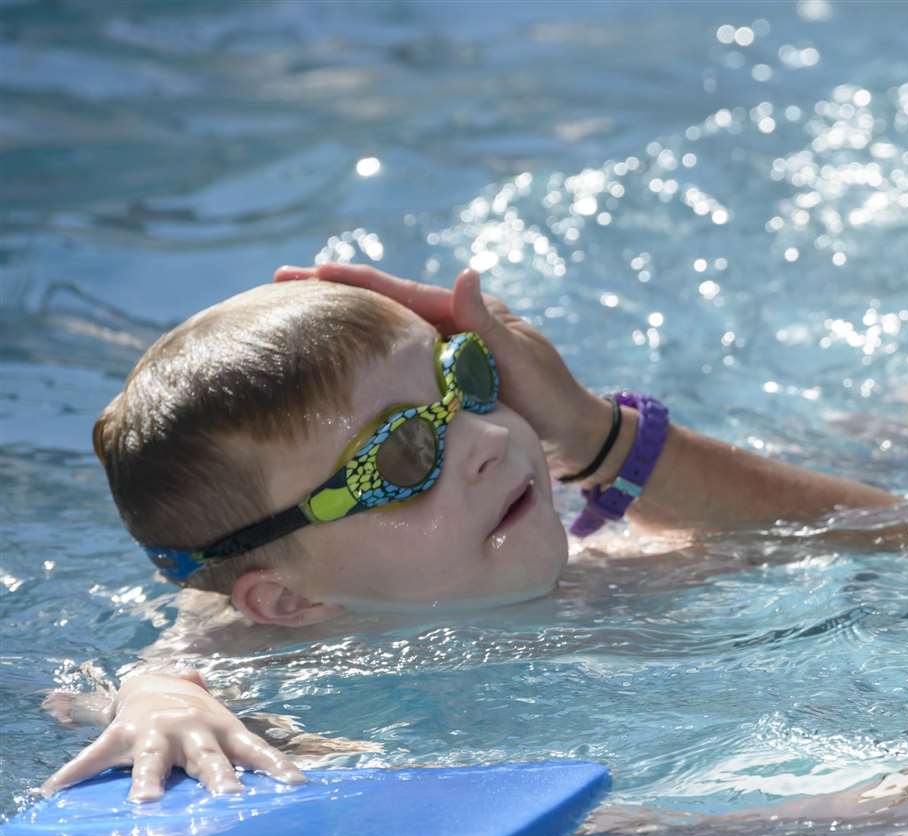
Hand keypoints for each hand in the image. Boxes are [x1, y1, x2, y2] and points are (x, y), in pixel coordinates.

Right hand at [40, 670, 306, 802]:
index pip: (257, 751)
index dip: (277, 768)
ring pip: (153, 759)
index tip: (296, 787)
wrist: (153, 685)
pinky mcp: (120, 736)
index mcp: (223, 731)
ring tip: (144, 803)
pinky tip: (56, 790)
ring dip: (148, 780)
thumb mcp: (227, 729)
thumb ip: (253, 752)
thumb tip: (300, 780)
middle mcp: (192, 730)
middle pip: (208, 758)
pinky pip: (96, 756)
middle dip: (218, 778)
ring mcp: (155, 732)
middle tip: (229, 800)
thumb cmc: (200, 722)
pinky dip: (75, 773)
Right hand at [272, 264, 615, 478]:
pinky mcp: (448, 377)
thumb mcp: (521, 363)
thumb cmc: (552, 401)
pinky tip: (336, 357)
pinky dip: (366, 351)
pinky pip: (398, 359)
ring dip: (344, 321)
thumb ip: (488, 326)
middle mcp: (457, 325)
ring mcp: (451, 350)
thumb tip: (463, 276)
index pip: (403, 293)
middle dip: (336, 294)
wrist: (574, 436)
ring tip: (294, 313)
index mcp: (471, 315)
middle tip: (279, 283)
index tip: (312, 273)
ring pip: (387, 331)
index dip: (358, 283)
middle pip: (386, 304)